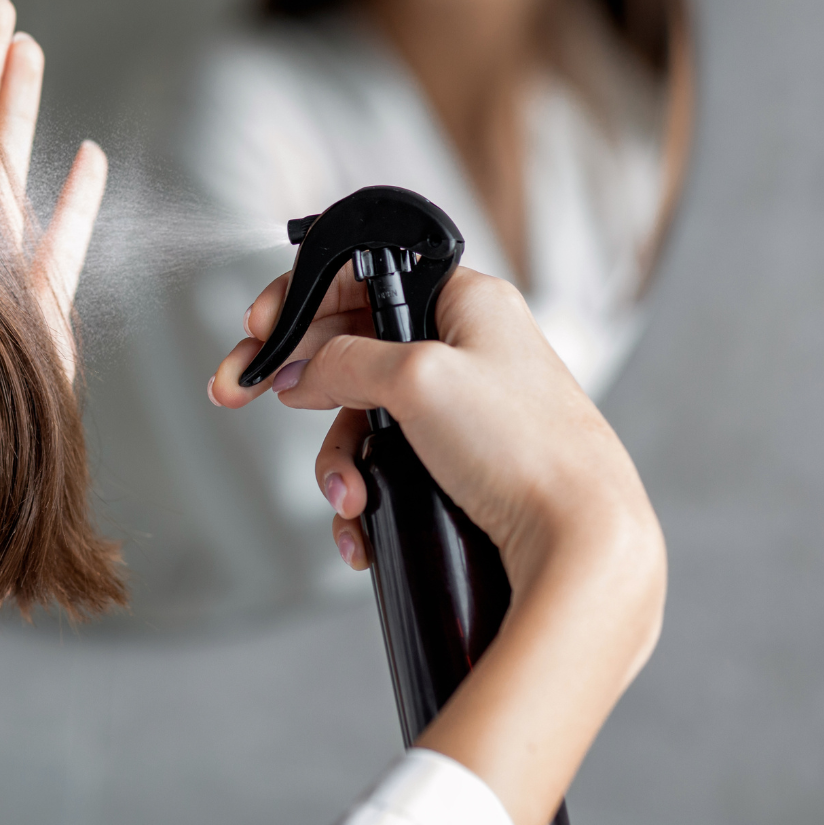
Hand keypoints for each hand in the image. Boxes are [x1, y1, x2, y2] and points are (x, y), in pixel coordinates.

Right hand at [210, 268, 664, 824]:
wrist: (585, 548)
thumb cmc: (526, 452)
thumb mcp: (417, 380)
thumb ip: (343, 361)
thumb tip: (299, 372)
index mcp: (469, 302)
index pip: (363, 276)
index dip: (301, 298)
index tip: (257, 329)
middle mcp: (469, 347)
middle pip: (350, 347)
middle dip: (299, 385)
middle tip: (238, 395)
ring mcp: (467, 409)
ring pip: (363, 417)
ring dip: (336, 460)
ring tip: (345, 498)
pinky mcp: (465, 465)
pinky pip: (388, 465)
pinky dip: (363, 492)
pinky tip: (359, 525)